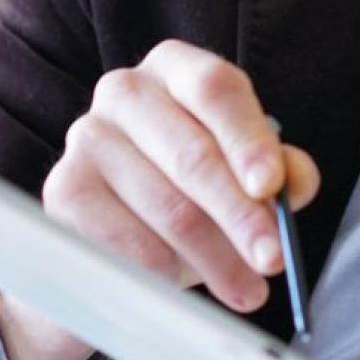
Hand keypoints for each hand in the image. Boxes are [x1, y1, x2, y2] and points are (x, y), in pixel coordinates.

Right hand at [0, 41, 321, 359]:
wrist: (112, 235)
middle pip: (193, 154)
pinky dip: (167, 273)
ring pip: (167, 207)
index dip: (248, 139)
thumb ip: (281, 172)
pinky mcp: (64, 190)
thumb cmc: (192, 190)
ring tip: (246, 290)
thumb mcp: (243, 175)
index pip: (216, 89)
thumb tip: (295, 183)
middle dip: (242, 215)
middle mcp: (125, 90)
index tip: (272, 188)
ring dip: (216, 259)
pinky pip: (128, 243)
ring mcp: (86, 137)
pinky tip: (187, 288)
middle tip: (273, 260)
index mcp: (177, 68)